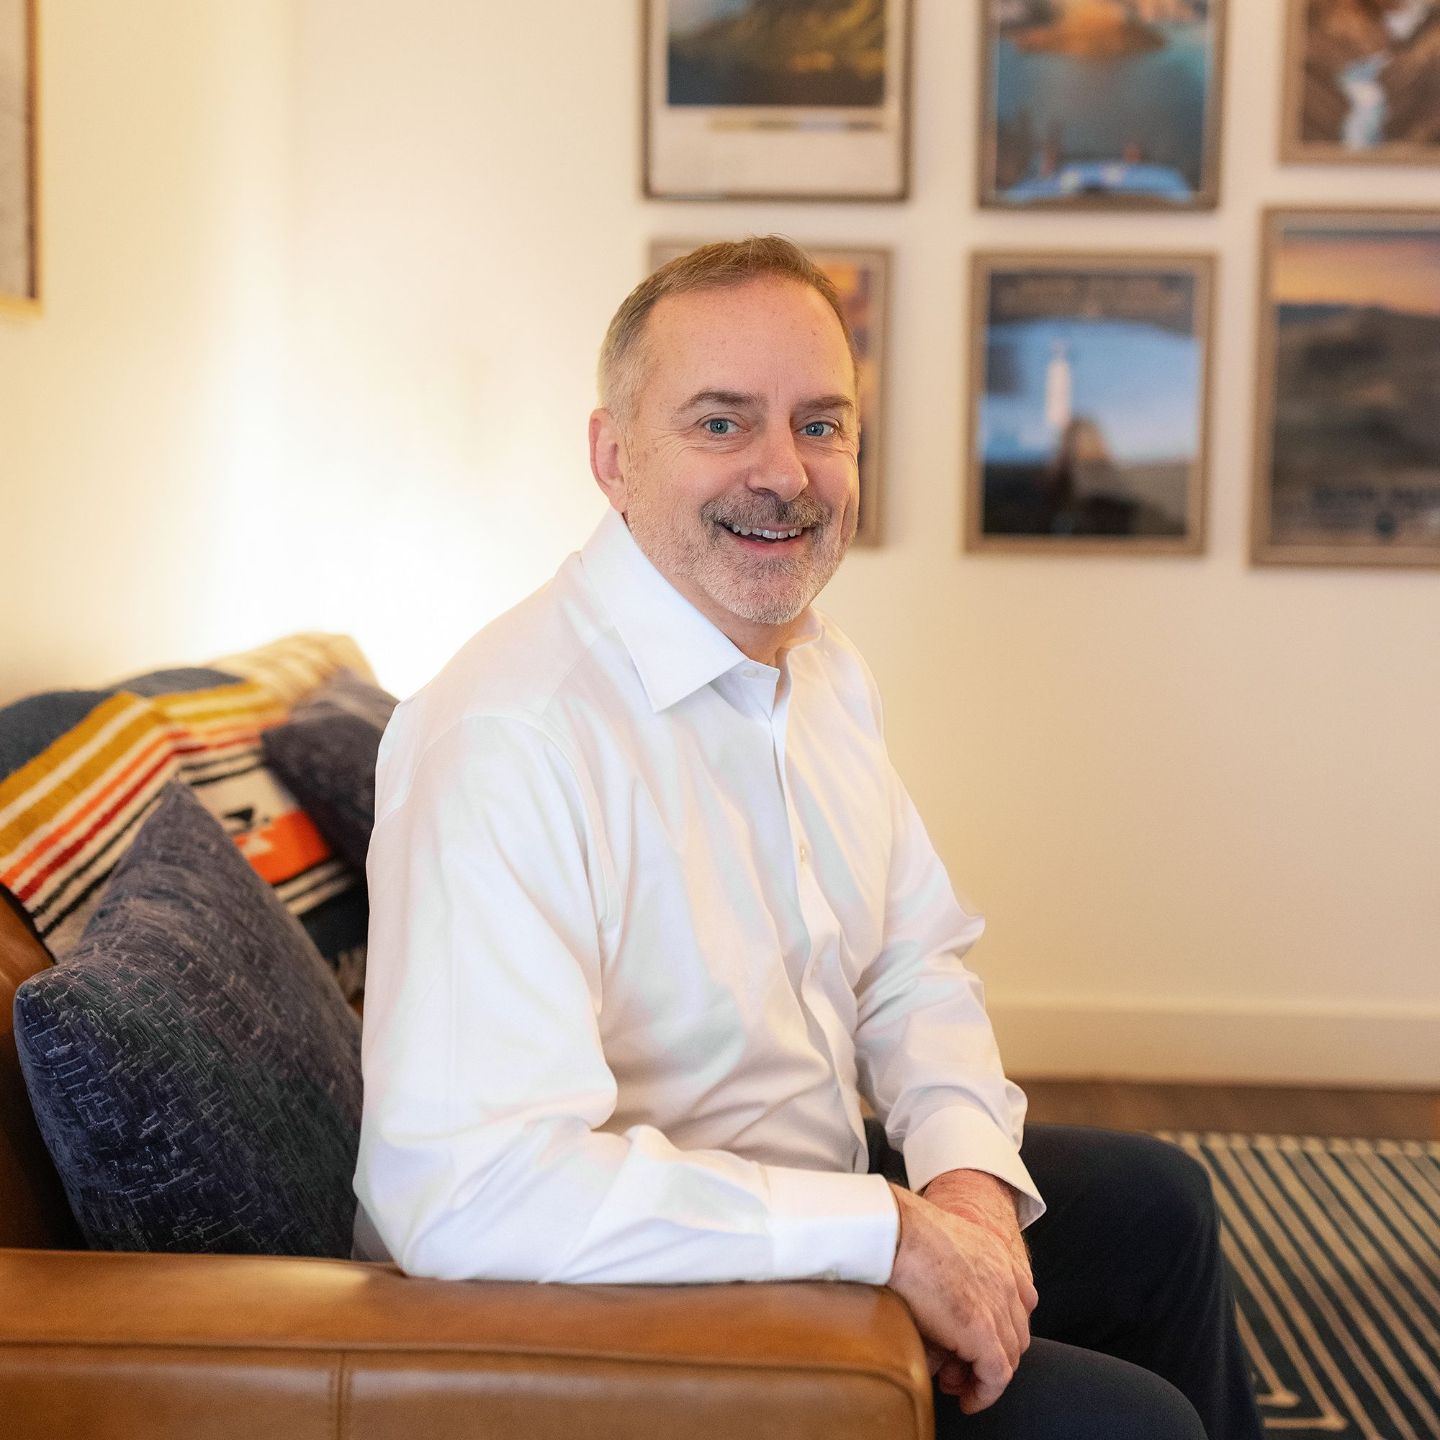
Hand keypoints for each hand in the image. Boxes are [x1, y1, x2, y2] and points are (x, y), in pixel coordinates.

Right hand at [887, 1182, 1037, 1413]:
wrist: (893, 1230)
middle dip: (993, 1356)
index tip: (976, 1344)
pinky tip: (967, 1400)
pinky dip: (985, 1393)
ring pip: (1009, 1356)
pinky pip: (997, 1375)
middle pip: (1015, 1332)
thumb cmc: (900, 1234)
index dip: (1000, 1330)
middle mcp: (1005, 1280)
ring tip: (959, 1386)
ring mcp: (996, 1304)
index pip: (1018, 1303)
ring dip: (986, 1376)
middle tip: (963, 1370)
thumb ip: (952, 1278)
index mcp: (995, 1255)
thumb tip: (938, 1313)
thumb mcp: (938, 1247)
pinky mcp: (981, 1330)